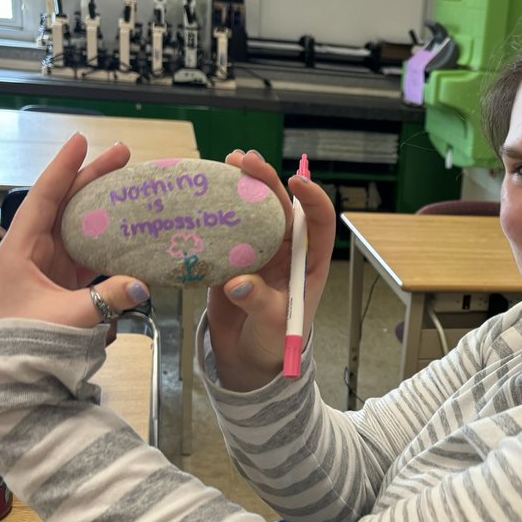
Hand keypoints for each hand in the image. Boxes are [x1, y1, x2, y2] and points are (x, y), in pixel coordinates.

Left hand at [0, 134, 150, 325]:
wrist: (14, 376)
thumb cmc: (27, 343)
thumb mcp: (69, 317)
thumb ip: (108, 297)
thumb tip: (144, 282)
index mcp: (21, 249)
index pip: (44, 197)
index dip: (64, 168)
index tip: (82, 140)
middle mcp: (32, 250)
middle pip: (64, 203)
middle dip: (91, 178)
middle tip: (122, 155)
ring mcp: (47, 265)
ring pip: (76, 224)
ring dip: (101, 205)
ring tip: (127, 184)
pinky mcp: (61, 282)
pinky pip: (85, 249)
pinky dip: (105, 236)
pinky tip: (126, 228)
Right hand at [206, 150, 336, 389]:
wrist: (248, 361)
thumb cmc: (274, 344)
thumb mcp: (275, 326)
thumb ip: (260, 302)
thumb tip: (239, 282)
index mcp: (309, 263)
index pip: (319, 223)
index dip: (312, 198)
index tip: (297, 182)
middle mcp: (286, 251)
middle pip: (281, 207)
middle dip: (267, 180)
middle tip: (246, 160)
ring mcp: (258, 252)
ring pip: (252, 211)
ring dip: (242, 186)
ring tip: (228, 161)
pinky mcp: (231, 259)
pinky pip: (225, 229)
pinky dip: (215, 210)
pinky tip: (202, 191)